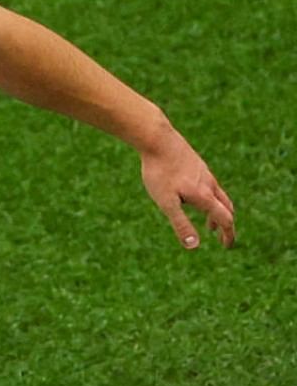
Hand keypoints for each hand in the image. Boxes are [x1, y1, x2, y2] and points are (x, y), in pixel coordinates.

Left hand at [138, 128, 235, 248]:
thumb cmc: (159, 172)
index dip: (228, 234)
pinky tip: (194, 196)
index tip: (226, 245)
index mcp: (205, 196)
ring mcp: (203, 172)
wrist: (157, 138)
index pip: (225, 219)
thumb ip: (180, 223)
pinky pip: (209, 183)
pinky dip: (209, 197)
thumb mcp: (166, 202)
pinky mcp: (196, 163)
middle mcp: (209, 183)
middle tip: (220, 236)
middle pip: (226, 207)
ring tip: (208, 221)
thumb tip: (193, 246)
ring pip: (218, 194)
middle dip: (225, 223)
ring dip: (216, 210)